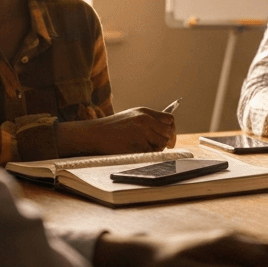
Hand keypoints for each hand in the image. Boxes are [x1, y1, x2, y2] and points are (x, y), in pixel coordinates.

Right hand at [57, 106, 175, 156]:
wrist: (96, 134)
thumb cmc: (114, 127)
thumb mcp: (132, 116)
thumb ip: (149, 120)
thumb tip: (168, 130)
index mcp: (145, 112)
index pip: (169, 119)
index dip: (171, 128)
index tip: (169, 136)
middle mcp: (145, 121)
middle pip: (168, 132)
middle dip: (167, 140)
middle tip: (160, 145)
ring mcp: (142, 133)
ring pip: (162, 144)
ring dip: (158, 148)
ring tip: (145, 147)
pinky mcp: (138, 146)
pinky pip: (153, 153)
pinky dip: (149, 154)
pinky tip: (139, 151)